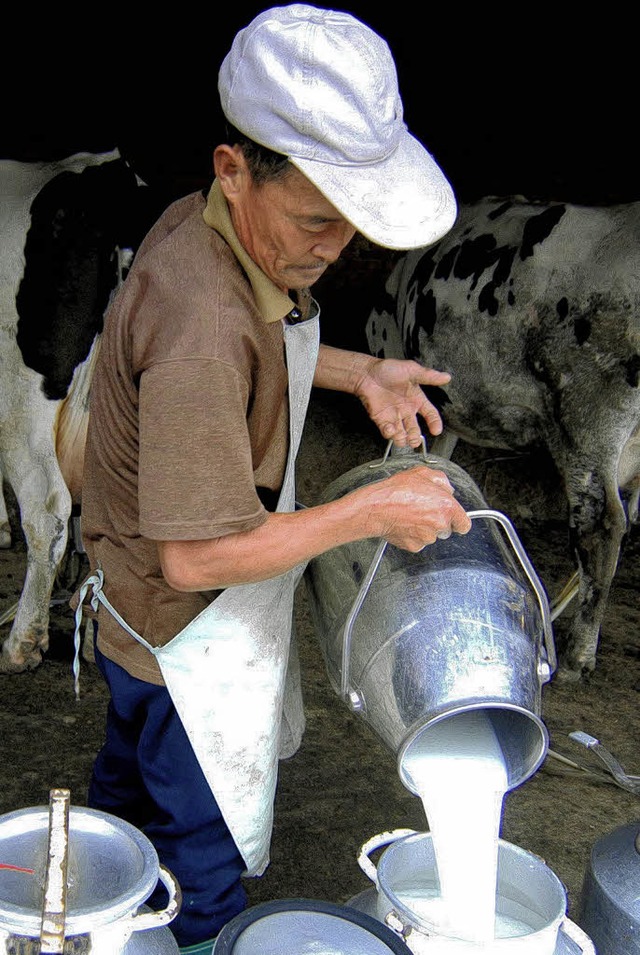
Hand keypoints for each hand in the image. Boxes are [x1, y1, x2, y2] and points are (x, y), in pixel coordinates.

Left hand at [354, 357, 449, 447]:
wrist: (367, 373)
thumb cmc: (388, 369)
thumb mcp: (411, 370)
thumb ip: (428, 376)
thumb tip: (446, 377)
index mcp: (416, 400)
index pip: (430, 415)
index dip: (434, 423)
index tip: (436, 430)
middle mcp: (406, 410)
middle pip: (415, 429)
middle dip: (415, 437)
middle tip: (415, 439)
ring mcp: (393, 416)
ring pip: (402, 434)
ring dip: (403, 439)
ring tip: (402, 437)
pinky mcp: (381, 420)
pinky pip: (387, 431)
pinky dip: (389, 433)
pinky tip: (390, 429)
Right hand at [356, 465, 471, 550]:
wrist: (377, 507)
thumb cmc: (396, 490)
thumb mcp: (422, 473)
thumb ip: (441, 480)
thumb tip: (448, 489)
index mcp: (447, 506)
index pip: (464, 524)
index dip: (458, 521)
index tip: (453, 520)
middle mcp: (440, 524)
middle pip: (446, 530)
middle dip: (438, 523)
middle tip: (423, 511)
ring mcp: (427, 537)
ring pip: (431, 537)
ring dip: (424, 529)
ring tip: (410, 515)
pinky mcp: (415, 546)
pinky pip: (418, 543)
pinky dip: (412, 536)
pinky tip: (404, 524)